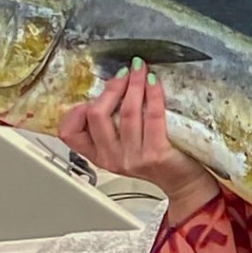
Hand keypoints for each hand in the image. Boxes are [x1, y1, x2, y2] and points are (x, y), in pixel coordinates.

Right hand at [57, 66, 214, 205]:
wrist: (182, 182)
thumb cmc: (155, 159)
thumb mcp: (122, 145)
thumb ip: (110, 123)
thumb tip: (112, 83)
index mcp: (98, 155)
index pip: (69, 133)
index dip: (76, 111)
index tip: (92, 98)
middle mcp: (111, 158)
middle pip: (97, 114)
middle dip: (112, 87)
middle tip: (125, 73)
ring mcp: (133, 158)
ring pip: (127, 111)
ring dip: (134, 84)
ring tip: (140, 70)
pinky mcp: (156, 154)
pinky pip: (152, 115)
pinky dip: (153, 93)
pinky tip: (154, 82)